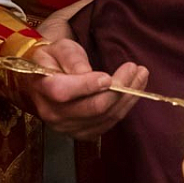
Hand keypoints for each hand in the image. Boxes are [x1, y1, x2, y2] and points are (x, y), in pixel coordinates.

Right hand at [29, 0, 148, 140]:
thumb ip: (71, 58)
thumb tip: (86, 72)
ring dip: (128, 97)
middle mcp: (54, 114)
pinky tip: (136, 91)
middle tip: (134, 68)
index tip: (108, 76)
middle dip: (118, 89)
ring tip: (141, 75)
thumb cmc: (55, 59)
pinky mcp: (84, 133)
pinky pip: (110, 123)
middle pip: (92, 108)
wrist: (49, 78)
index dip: (87, 86)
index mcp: (42, 89)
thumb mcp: (59, 48)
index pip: (63, 93)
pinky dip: (126, 107)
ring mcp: (69, 128)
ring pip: (106, 117)